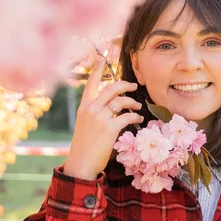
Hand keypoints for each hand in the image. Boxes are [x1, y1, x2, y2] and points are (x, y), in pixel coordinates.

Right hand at [62, 56, 143, 179]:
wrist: (81, 163)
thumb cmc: (84, 146)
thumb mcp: (85, 124)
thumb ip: (94, 113)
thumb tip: (110, 106)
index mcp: (83, 107)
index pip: (91, 83)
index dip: (97, 69)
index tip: (102, 57)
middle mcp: (91, 109)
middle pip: (111, 88)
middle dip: (125, 84)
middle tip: (133, 86)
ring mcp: (100, 118)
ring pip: (121, 101)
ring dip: (132, 102)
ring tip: (137, 107)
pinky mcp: (110, 128)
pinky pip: (127, 116)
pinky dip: (135, 116)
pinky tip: (138, 118)